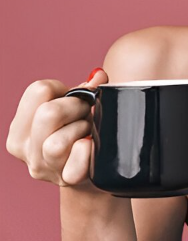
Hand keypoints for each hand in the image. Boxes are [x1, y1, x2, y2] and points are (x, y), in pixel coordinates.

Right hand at [6, 68, 107, 186]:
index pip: (39, 90)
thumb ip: (86, 89)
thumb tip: (98, 76)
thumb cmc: (80, 133)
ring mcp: (43, 167)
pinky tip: (92, 146)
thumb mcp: (77, 109)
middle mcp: (24, 149)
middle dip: (77, 107)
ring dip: (82, 130)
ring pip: (56, 143)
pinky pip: (76, 165)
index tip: (76, 100)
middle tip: (88, 114)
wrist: (90, 173)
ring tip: (89, 131)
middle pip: (48, 114)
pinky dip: (87, 153)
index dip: (67, 90)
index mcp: (20, 127)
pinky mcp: (65, 180)